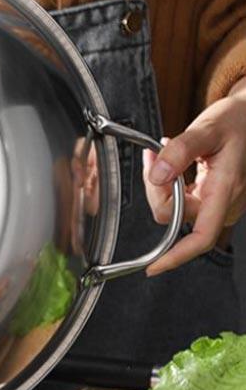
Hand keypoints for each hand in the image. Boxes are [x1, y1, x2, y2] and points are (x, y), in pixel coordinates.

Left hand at [143, 78, 245, 275]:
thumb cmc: (235, 121)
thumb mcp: (207, 128)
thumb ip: (180, 151)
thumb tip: (157, 175)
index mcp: (227, 190)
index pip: (202, 237)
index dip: (177, 256)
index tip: (153, 267)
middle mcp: (226, 203)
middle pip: (175, 216)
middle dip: (156, 191)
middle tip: (153, 157)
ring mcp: (220, 204)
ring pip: (175, 210)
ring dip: (161, 187)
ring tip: (162, 156)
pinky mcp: (214, 199)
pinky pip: (182, 203)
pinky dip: (169, 187)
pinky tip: (171, 165)